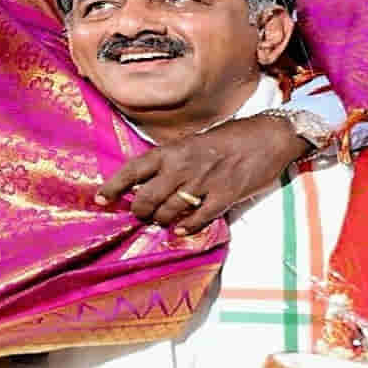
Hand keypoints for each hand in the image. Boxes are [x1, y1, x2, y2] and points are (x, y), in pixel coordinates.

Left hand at [95, 114, 309, 233]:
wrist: (268, 136)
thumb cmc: (229, 138)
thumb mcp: (193, 142)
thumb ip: (172, 160)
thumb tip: (149, 179)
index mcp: (173, 150)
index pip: (133, 169)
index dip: (113, 186)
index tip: (100, 200)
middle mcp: (183, 166)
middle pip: (146, 197)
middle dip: (139, 211)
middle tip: (141, 215)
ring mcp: (203, 182)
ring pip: (168, 211)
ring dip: (161, 220)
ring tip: (162, 221)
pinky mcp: (224, 196)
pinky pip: (197, 219)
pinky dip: (185, 228)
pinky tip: (180, 230)